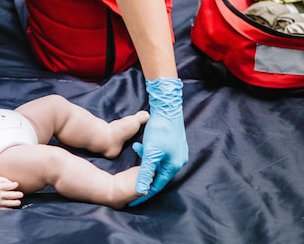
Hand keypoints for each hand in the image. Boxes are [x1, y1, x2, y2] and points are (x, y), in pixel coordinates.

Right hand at [0, 177, 22, 208]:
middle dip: (18, 195)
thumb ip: (5, 180)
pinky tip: (12, 207)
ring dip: (16, 203)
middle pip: (11, 195)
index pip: (9, 186)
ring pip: (10, 203)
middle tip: (21, 194)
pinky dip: (10, 209)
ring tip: (18, 202)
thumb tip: (14, 184)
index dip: (14, 185)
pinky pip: (5, 210)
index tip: (16, 184)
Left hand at [129, 78, 187, 205]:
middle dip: (145, 174)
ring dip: (146, 160)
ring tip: (137, 149)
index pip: (157, 185)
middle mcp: (178, 161)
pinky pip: (160, 155)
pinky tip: (143, 145)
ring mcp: (177, 152)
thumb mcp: (150, 152)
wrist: (167, 108)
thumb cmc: (159, 129)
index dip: (144, 193)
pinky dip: (150, 153)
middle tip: (131, 177)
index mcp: (173, 166)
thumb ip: (146, 172)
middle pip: (158, 174)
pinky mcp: (173, 143)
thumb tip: (142, 191)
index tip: (133, 202)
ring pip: (158, 163)